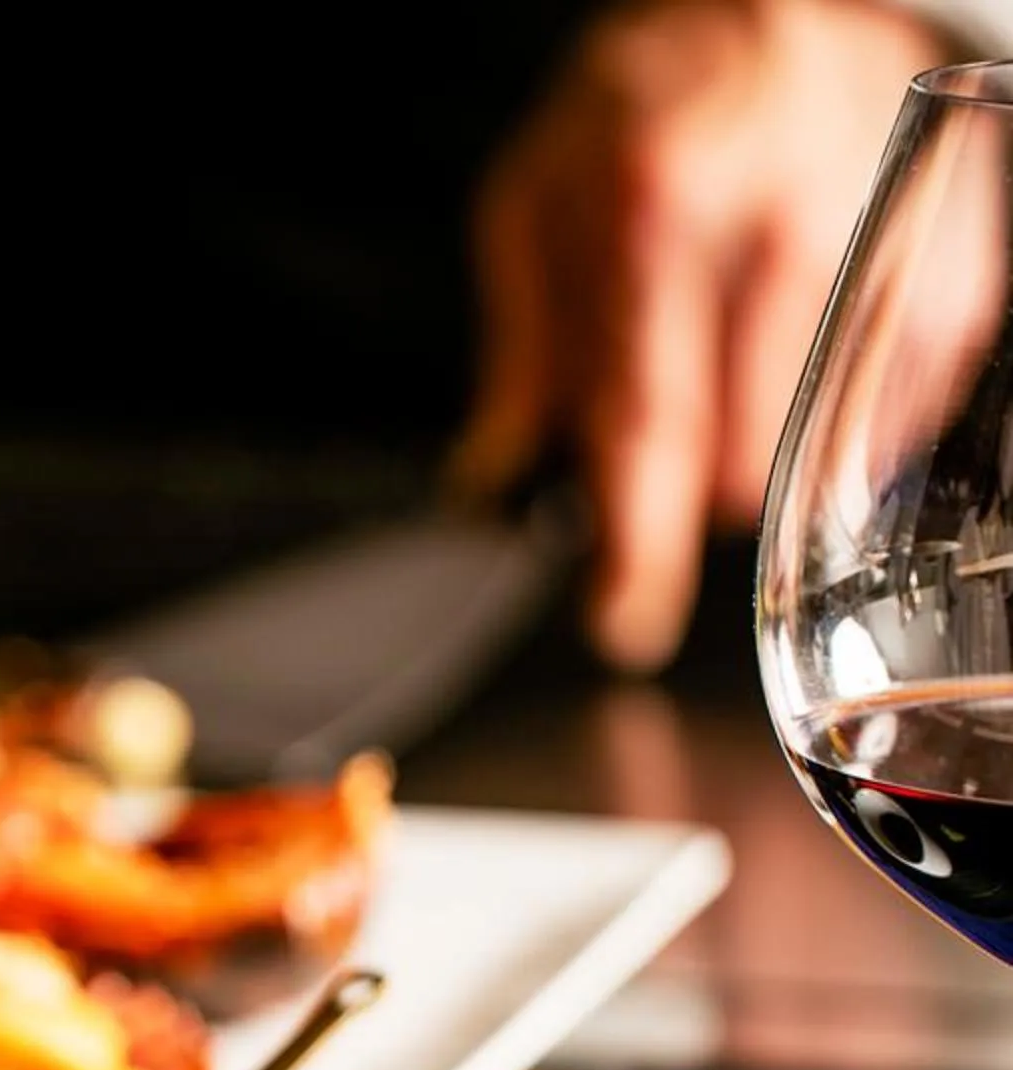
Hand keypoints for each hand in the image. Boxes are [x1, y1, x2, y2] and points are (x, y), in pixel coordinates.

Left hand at [451, 0, 944, 669]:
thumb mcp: (534, 203)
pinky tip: (805, 365)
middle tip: (664, 444)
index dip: (637, 543)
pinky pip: (902, 417)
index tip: (621, 620)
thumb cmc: (642, 105)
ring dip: (772, 466)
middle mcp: (789, 226)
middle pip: (747, 461)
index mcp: (660, 207)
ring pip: (831, 456)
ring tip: (733, 379)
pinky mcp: (963, 267)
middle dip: (692, 492)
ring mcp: (893, 245)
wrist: (771, 4)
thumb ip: (523, 353)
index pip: (650, 422)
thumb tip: (495, 483)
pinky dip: (844, 428)